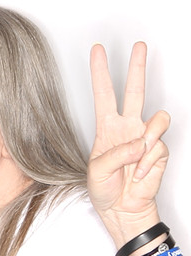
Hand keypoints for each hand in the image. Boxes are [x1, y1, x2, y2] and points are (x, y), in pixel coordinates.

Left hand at [88, 42, 169, 242]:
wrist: (122, 209)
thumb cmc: (104, 190)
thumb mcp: (96, 171)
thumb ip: (115, 154)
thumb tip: (139, 142)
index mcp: (106, 128)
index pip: (103, 95)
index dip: (100, 72)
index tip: (97, 51)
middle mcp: (126, 128)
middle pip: (134, 91)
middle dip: (137, 67)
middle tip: (140, 45)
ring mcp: (144, 138)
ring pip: (157, 118)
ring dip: (147, 137)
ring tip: (135, 157)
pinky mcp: (159, 150)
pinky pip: (157, 146)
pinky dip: (147, 162)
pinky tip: (139, 173)